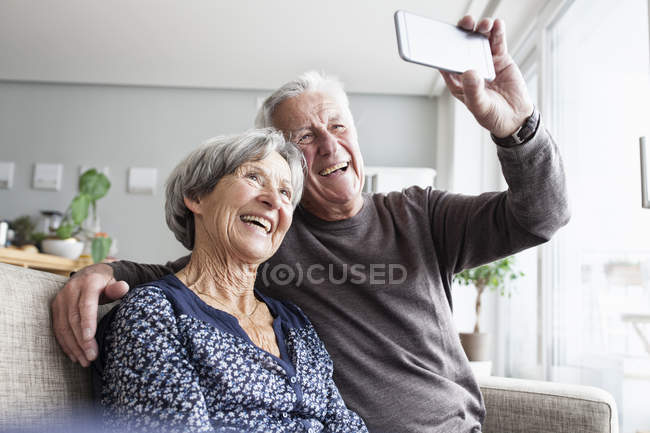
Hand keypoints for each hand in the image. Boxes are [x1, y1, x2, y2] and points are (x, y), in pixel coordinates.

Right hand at [51, 263, 128, 366]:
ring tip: (85, 361)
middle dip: (82, 341)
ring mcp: (61, 299)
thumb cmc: (105, 282)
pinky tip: (74, 356)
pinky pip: (58, 329)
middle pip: (74, 319)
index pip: (86, 305)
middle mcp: (71, 290)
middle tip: (92, 357)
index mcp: (88, 283)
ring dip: (73, 347)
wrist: (88, 273)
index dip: (87, 322)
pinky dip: (66, 344)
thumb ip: (117, 288)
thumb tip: (123, 287)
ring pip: (64, 327)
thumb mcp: (114, 282)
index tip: (90, 338)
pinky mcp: (55, 308)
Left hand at [440, 16, 533, 137]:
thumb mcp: (480, 106)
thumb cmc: (492, 115)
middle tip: (466, 23)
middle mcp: (469, 69)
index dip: (445, 49)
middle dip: (463, 32)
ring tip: (484, 24)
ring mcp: (484, 62)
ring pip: (480, 41)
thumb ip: (474, 91)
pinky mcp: (499, 59)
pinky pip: (497, 43)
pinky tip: (497, 25)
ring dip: (481, 30)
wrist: (515, 118)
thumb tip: (469, 73)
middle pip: (463, 46)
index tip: (445, 38)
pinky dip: (497, 33)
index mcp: (457, 81)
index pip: (447, 62)